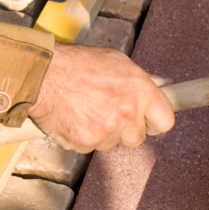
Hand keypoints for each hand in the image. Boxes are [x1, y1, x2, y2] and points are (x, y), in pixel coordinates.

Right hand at [28, 44, 174, 151]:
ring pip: (113, 143)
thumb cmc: (78, 64)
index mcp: (140, 89)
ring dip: (103, 133)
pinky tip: (74, 118)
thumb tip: (163, 86)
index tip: (148, 122)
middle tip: (108, 113)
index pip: (166, 121)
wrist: (43, 74)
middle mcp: (128, 111)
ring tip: (86, 110)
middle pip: (138, 138)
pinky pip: (92, 147)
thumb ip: (140, 80)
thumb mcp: (116, 62)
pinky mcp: (88, 142)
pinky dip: (83, 137)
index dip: (155, 123)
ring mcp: (108, 129)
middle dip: (125, 130)